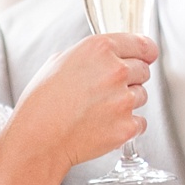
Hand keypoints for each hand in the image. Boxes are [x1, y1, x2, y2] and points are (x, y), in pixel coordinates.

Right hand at [11, 32, 153, 175]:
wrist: (37, 139)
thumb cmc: (41, 103)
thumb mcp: (58, 62)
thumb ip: (89, 56)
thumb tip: (106, 57)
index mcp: (99, 49)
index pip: (142, 44)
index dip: (145, 52)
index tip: (147, 56)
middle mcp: (115, 71)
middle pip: (143, 71)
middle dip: (129, 80)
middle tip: (105, 92)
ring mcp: (123, 100)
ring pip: (141, 97)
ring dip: (126, 103)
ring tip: (98, 111)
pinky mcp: (126, 127)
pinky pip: (139, 123)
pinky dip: (126, 126)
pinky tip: (103, 127)